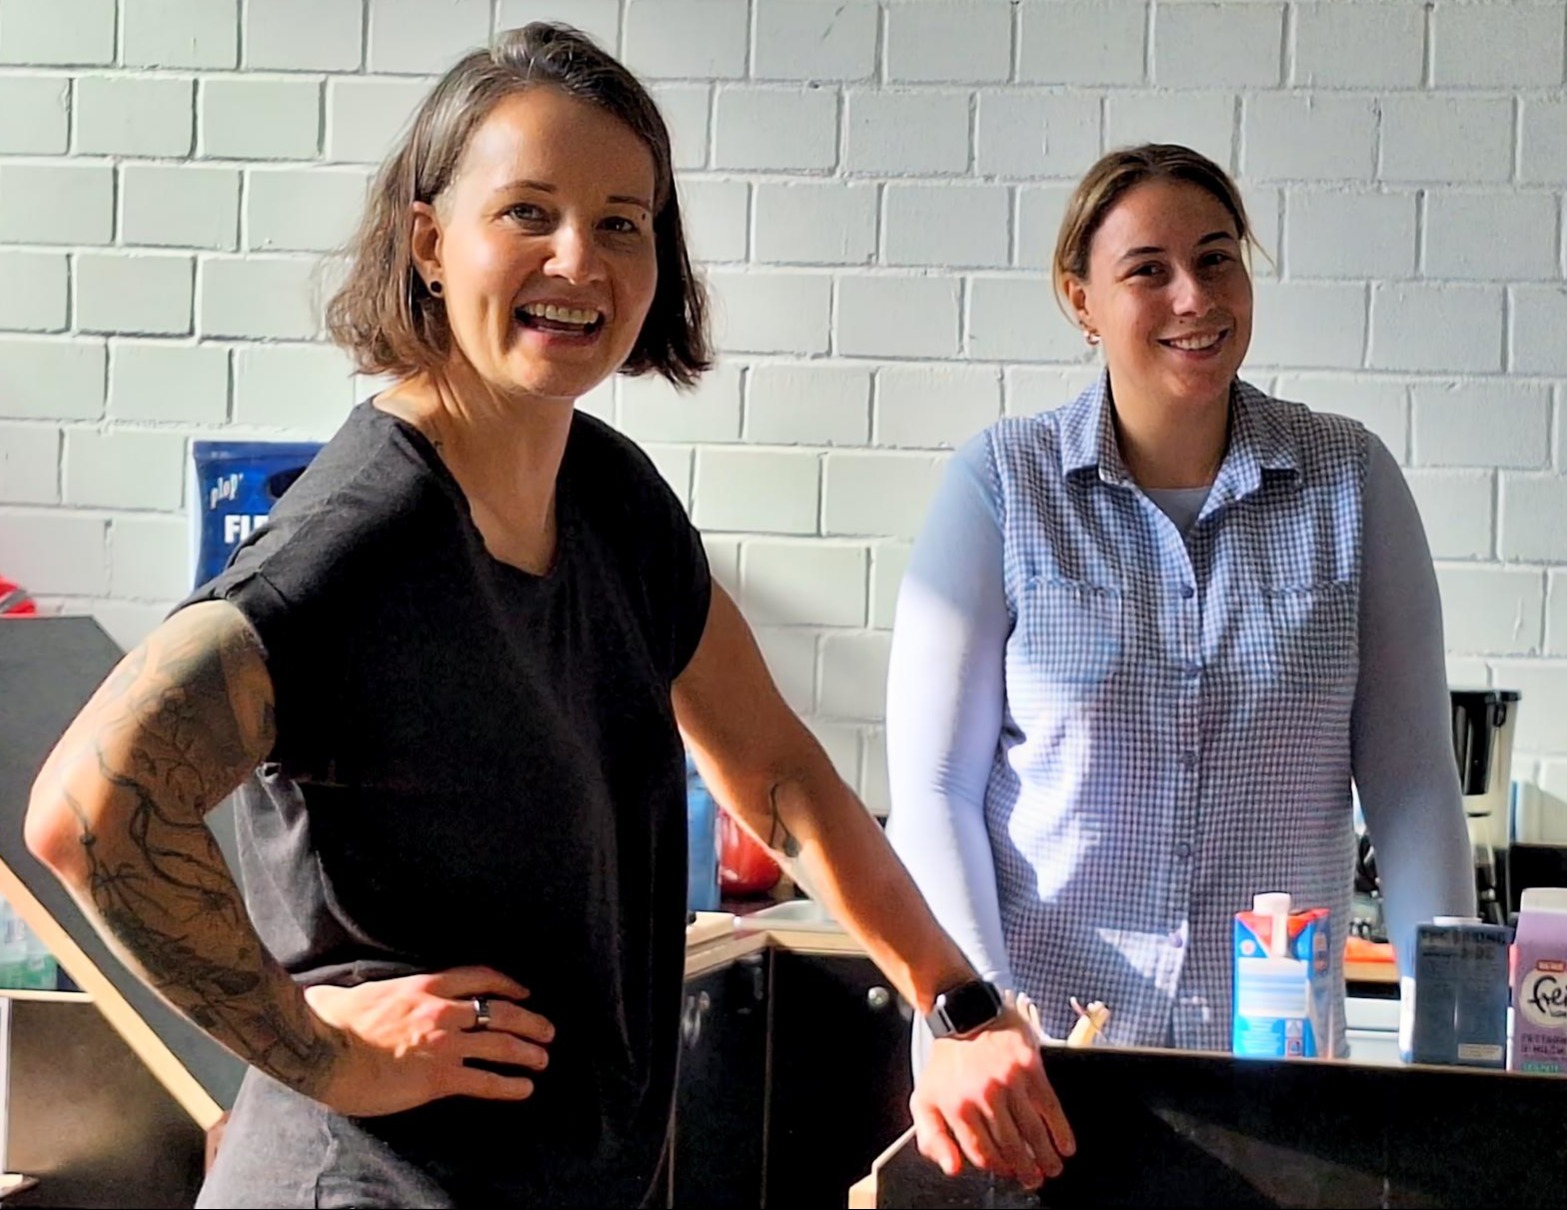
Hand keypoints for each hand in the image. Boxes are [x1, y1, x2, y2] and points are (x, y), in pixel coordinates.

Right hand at [303, 965, 553, 1116]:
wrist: (321, 1050)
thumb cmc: (332, 1021)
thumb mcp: (365, 991)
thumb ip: (379, 990)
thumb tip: (357, 991)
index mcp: (425, 986)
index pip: (480, 978)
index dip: (507, 984)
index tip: (524, 992)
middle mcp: (442, 1011)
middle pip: (501, 1011)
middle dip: (530, 1021)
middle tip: (547, 1030)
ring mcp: (443, 1044)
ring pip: (501, 1045)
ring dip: (527, 1053)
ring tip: (543, 1059)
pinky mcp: (438, 1078)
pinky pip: (484, 1081)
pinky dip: (508, 1086)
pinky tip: (524, 1089)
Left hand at [910, 1007, 1074, 1189]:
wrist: (966, 1013)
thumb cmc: (947, 1060)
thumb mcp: (925, 1098)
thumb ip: (932, 1137)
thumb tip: (952, 1167)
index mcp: (957, 1107)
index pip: (983, 1153)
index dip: (999, 1168)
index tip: (1009, 1173)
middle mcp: (984, 1097)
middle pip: (1011, 1146)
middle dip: (1027, 1168)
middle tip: (1036, 1177)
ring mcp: (1008, 1082)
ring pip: (1032, 1131)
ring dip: (1046, 1155)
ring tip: (1052, 1167)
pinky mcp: (1029, 1066)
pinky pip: (1049, 1106)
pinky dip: (1060, 1129)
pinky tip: (1065, 1144)